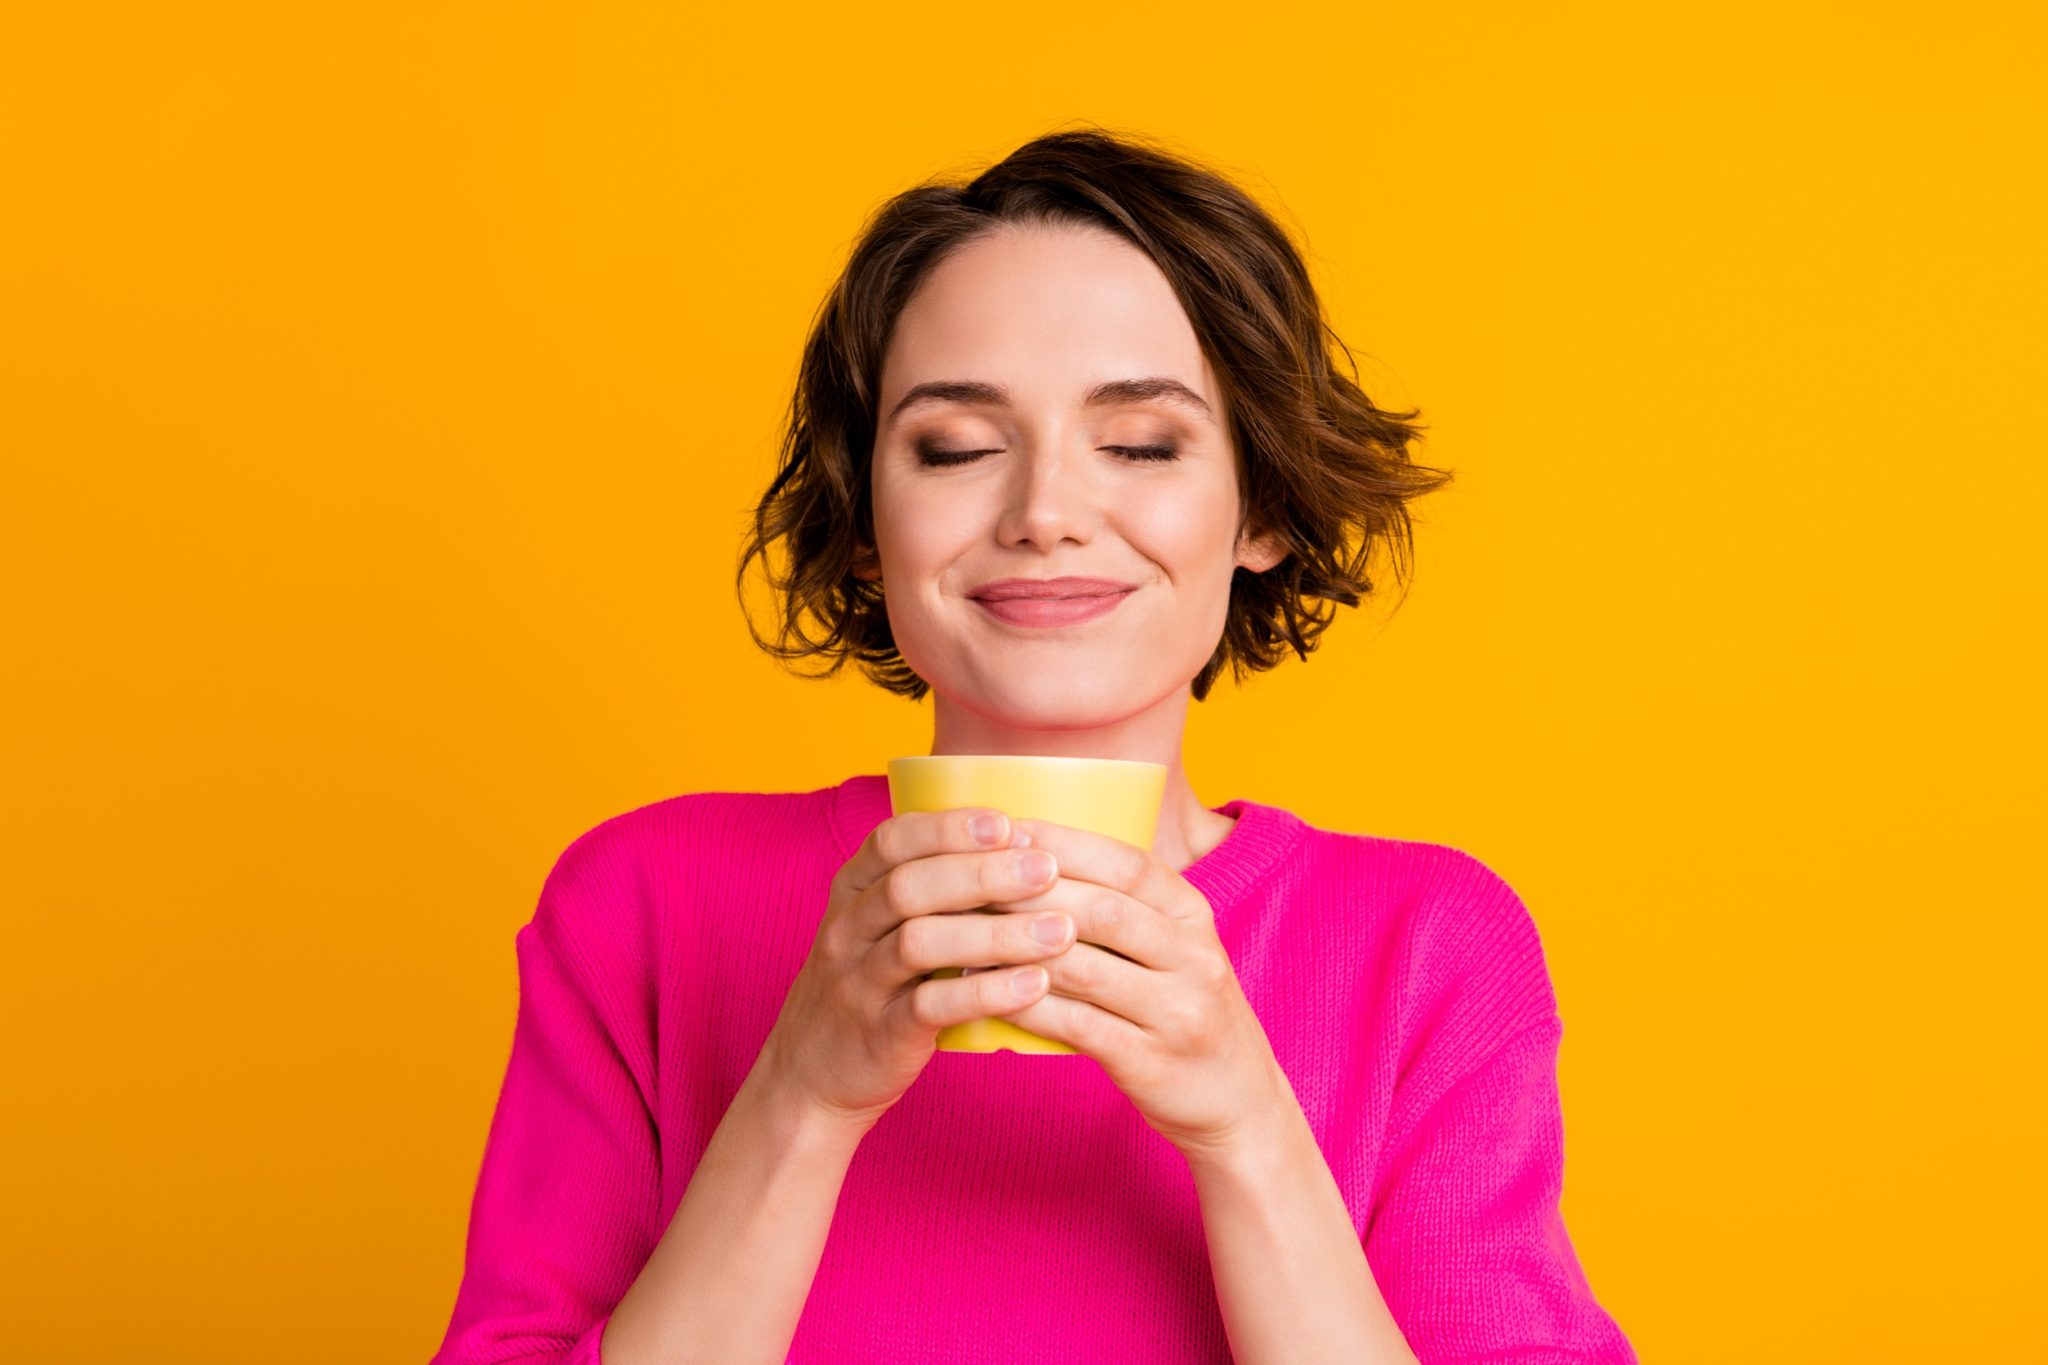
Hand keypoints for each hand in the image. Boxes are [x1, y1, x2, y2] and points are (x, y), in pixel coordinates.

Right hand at [758, 806, 1078, 1134]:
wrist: (812, 1075)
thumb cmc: (872, 984)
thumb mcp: (880, 925)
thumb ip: (932, 886)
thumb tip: (1025, 844)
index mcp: (853, 890)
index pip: (892, 841)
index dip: (949, 828)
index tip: (1010, 824)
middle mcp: (848, 929)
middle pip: (910, 887)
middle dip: (984, 873)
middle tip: (1048, 869)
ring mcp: (859, 983)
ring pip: (921, 944)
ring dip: (997, 933)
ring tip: (1061, 930)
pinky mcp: (879, 1034)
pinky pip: (930, 1007)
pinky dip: (985, 993)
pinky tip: (1034, 984)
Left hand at [982, 817, 1293, 1158]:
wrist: (1239, 1102)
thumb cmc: (1185, 1012)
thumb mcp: (1176, 948)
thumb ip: (1125, 908)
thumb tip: (1032, 857)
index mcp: (1194, 916)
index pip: (1127, 864)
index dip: (1064, 843)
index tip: (1006, 830)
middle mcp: (1194, 958)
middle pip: (1103, 910)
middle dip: (1030, 893)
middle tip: (969, 883)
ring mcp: (1178, 1013)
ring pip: (1083, 968)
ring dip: (1016, 950)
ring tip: (963, 936)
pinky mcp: (1152, 1062)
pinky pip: (1077, 1025)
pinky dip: (1026, 1005)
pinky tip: (985, 992)